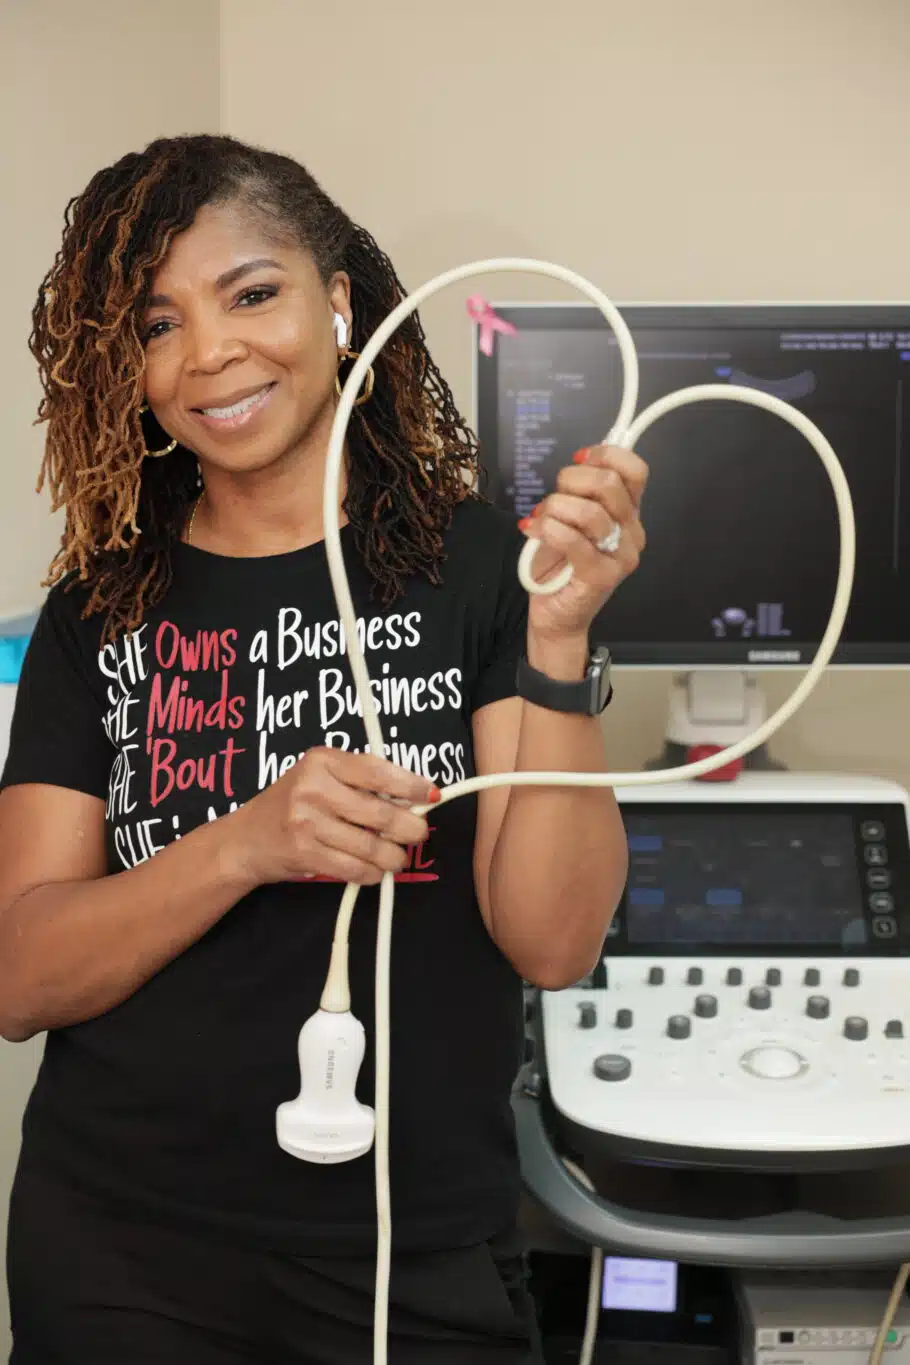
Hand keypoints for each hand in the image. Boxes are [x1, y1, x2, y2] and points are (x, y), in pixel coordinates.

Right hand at [227, 748, 436, 886]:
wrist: (246, 838)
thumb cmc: (292, 805)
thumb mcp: (320, 778)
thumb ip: (360, 782)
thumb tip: (414, 799)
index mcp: (323, 760)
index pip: (378, 771)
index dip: (410, 785)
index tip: (432, 795)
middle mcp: (313, 787)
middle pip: (380, 812)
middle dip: (410, 828)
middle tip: (418, 835)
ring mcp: (306, 820)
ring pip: (371, 844)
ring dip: (393, 857)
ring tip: (397, 858)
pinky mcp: (304, 852)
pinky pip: (353, 867)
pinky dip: (371, 873)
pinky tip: (373, 870)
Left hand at [519, 444, 647, 643]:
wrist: (556, 616)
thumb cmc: (560, 565)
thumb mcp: (570, 518)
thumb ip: (580, 492)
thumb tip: (581, 460)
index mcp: (628, 513)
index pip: (635, 470)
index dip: (606, 455)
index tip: (579, 459)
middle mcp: (632, 533)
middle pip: (609, 483)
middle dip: (570, 480)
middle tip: (553, 499)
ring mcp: (620, 556)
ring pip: (589, 511)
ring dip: (554, 508)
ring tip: (540, 520)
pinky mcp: (601, 576)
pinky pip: (573, 539)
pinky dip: (547, 529)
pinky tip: (532, 530)